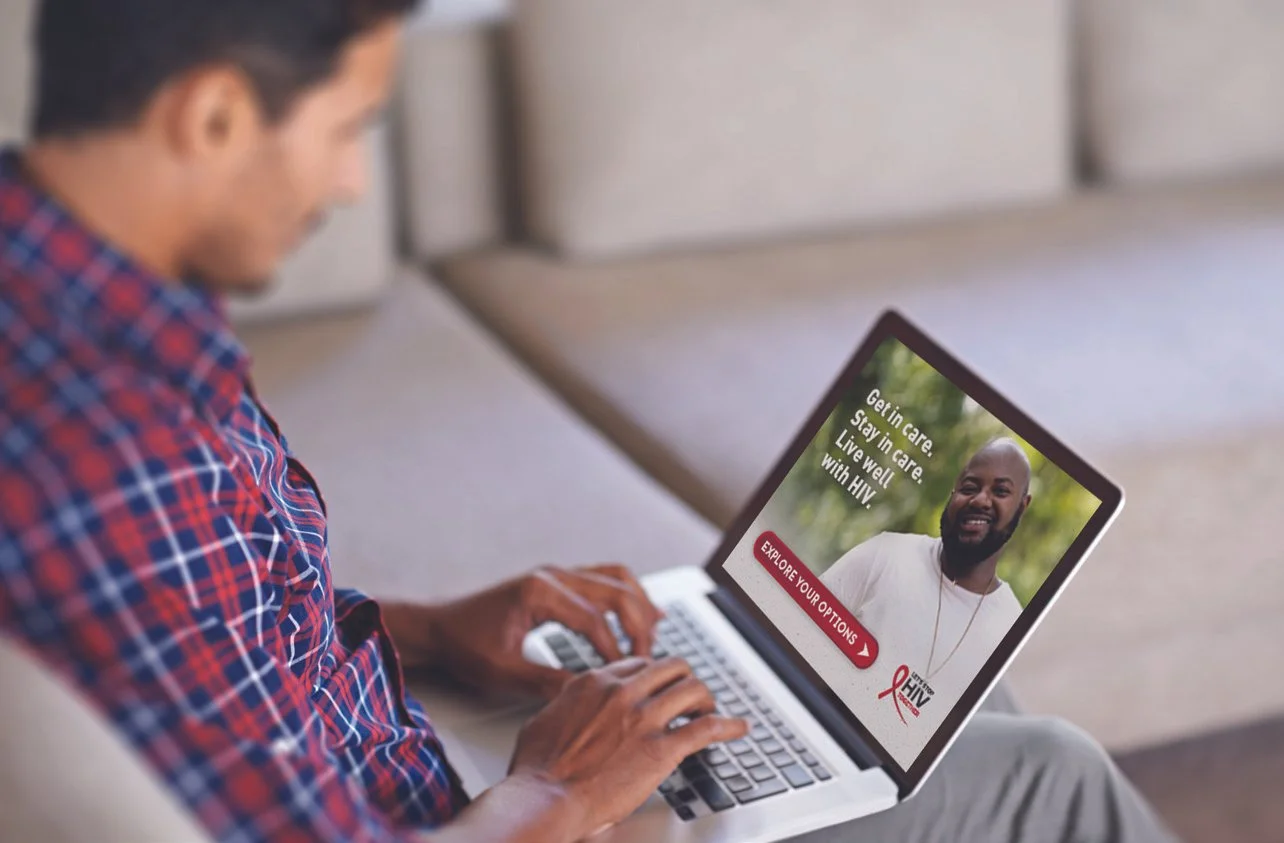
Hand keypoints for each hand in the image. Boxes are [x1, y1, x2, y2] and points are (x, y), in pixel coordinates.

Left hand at [382, 564, 663, 699]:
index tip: (627, 677)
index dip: (616, 650)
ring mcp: (557, 574)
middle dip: (638, 625)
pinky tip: (642, 616)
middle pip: (616, 591)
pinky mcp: (558, 582)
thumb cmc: (463, 645)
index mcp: (540, 591)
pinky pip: (605, 580)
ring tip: (654, 636)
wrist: (436, 625)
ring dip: (639, 605)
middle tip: (648, 659)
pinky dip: (627, 597)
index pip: (595, 619)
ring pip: (616, 577)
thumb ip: (546, 682)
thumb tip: (587, 694)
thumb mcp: (502, 671)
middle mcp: (553, 575)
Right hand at [508, 657, 748, 838]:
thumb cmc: (537, 770)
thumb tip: (569, 705)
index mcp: (595, 682)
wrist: (544, 798)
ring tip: (711, 711)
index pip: (639, 664)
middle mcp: (623, 692)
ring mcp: (644, 719)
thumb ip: (566, 705)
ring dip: (706, 700)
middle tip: (690, 695)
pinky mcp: (661, 749)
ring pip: (693, 689)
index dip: (655, 676)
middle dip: (684, 679)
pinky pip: (707, 728)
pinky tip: (739, 729)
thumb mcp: (544, 719)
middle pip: (672, 667)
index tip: (660, 687)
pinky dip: (729, 726)